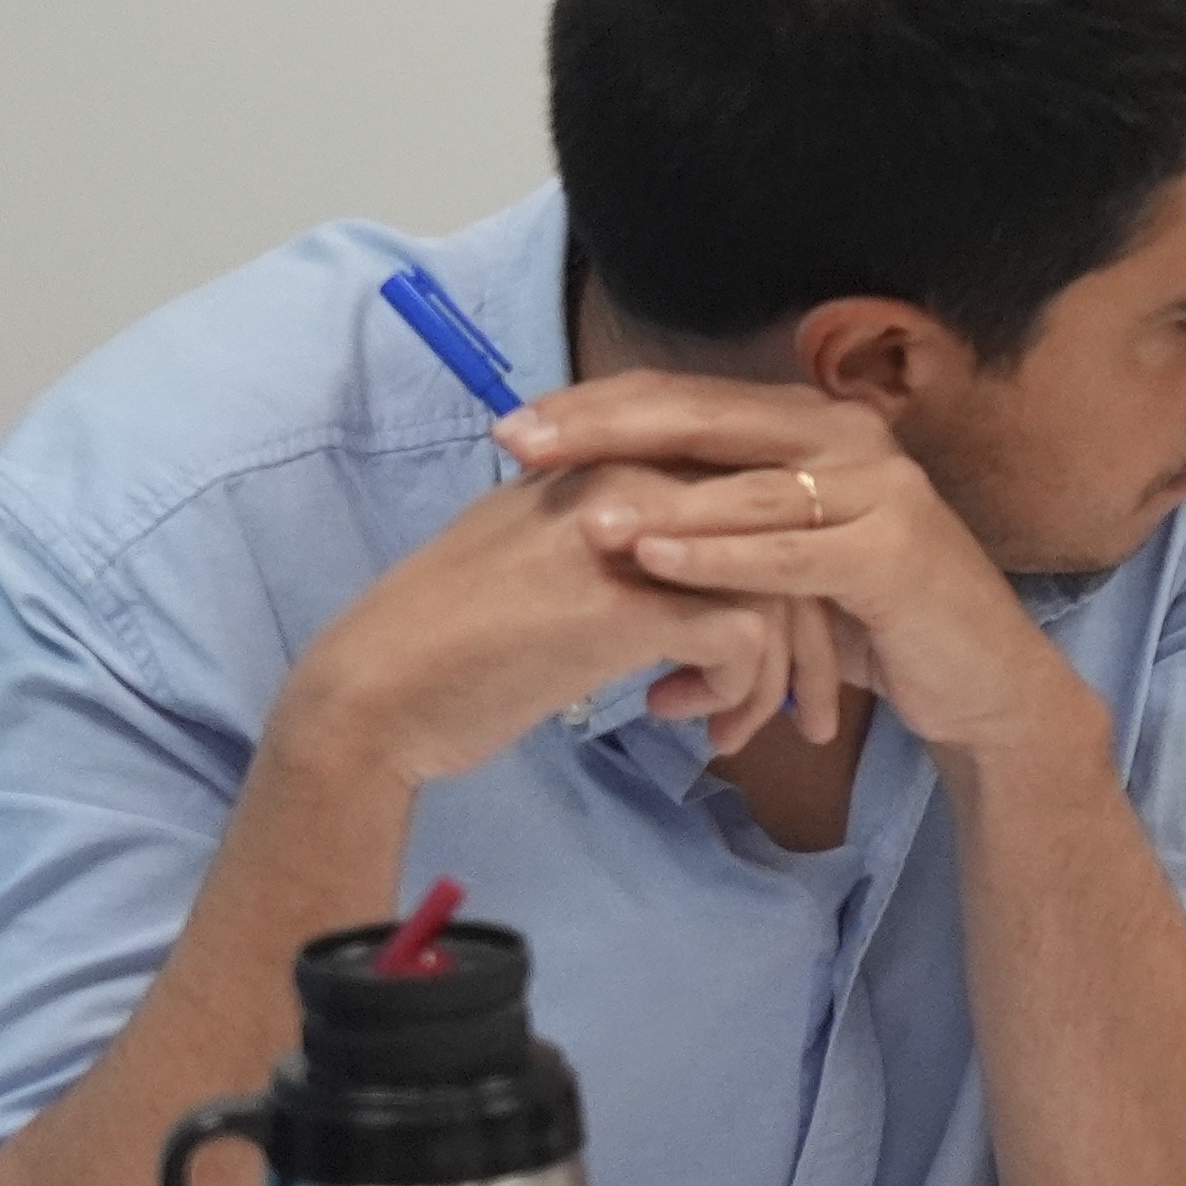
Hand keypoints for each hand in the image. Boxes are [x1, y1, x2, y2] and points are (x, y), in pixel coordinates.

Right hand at [261, 451, 827, 790]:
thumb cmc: (458, 638)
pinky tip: (690, 722)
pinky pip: (745, 641)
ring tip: (736, 728)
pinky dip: (740, 692)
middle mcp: (626, 476)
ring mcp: (628, 536)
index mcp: (608, 457)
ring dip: (777, 675)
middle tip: (802, 703)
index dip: (782, 571)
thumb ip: (624, 535)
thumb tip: (703, 558)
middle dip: (807, 632)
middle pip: (777, 536)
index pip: (744, 495)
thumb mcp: (548, 555)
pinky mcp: (627, 605)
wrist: (377, 691)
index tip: (783, 642)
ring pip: (777, 591)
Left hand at [503, 373, 1102, 769]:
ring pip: (743, 487)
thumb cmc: (869, 618)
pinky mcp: (896, 552)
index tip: (512, 427)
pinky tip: (652, 561)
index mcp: (810, 423)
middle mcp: (848, 436)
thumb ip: (713, 515)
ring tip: (576, 514)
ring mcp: (881, 489)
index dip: (596, 406)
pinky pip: (790, 552)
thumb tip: (595, 502)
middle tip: (519, 443)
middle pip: (705, 418)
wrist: (978, 680)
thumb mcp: (781, 555)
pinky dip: (718, 555)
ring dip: (656, 499)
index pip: (686, 398)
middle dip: (604, 429)